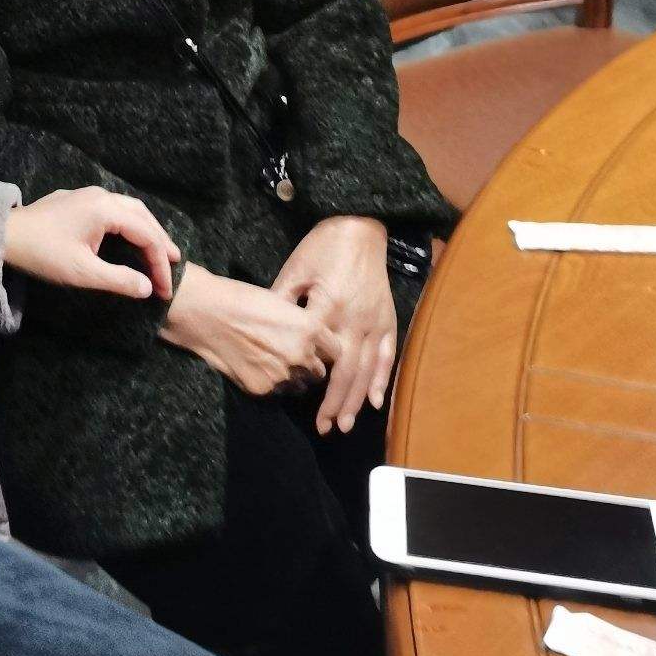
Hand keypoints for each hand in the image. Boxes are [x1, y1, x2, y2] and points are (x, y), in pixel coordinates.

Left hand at [3, 189, 179, 300]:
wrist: (3, 236)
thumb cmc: (42, 254)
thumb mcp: (83, 272)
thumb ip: (119, 280)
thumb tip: (147, 288)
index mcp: (105, 209)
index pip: (145, 235)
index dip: (159, 263)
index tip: (164, 289)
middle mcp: (100, 195)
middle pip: (142, 216)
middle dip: (159, 242)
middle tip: (175, 263)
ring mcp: (87, 195)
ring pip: (128, 210)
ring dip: (146, 230)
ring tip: (159, 251)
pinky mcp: (76, 201)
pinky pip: (114, 209)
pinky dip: (130, 224)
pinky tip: (130, 237)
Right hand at [158, 265, 331, 394]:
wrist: (204, 312)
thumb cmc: (240, 299)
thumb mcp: (282, 303)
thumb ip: (304, 325)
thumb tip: (315, 342)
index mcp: (311, 328)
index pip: (336, 351)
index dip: (326, 350)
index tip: (318, 349)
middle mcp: (302, 354)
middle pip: (320, 372)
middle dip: (310, 366)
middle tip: (293, 356)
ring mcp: (282, 374)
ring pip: (300, 386)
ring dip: (293, 378)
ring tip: (273, 362)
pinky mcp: (262, 389)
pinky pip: (277, 393)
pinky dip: (272, 384)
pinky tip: (257, 367)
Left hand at [271, 217, 395, 433]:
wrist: (360, 226)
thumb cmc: (323, 247)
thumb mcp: (295, 269)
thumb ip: (283, 301)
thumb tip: (267, 329)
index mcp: (330, 308)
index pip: (320, 356)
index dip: (313, 384)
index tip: (303, 405)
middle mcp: (356, 320)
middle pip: (347, 372)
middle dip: (337, 403)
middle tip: (327, 429)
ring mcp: (375, 321)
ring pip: (368, 369)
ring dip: (357, 399)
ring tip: (346, 424)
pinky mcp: (388, 318)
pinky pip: (388, 354)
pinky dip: (382, 379)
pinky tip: (375, 401)